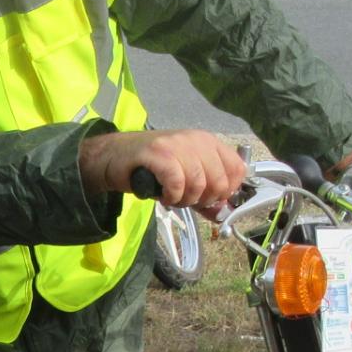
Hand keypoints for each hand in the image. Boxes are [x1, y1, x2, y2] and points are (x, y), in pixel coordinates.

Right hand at [79, 129, 246, 217]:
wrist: (114, 157)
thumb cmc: (151, 168)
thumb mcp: (185, 178)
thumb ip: (205, 195)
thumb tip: (221, 212)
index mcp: (208, 142)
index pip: (237, 169)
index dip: (227, 192)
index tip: (209, 199)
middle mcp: (196, 139)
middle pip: (219, 181)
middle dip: (203, 199)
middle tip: (186, 200)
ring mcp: (176, 143)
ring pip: (198, 183)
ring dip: (185, 200)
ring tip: (173, 198)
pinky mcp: (158, 152)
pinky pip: (176, 181)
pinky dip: (172, 196)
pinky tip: (165, 197)